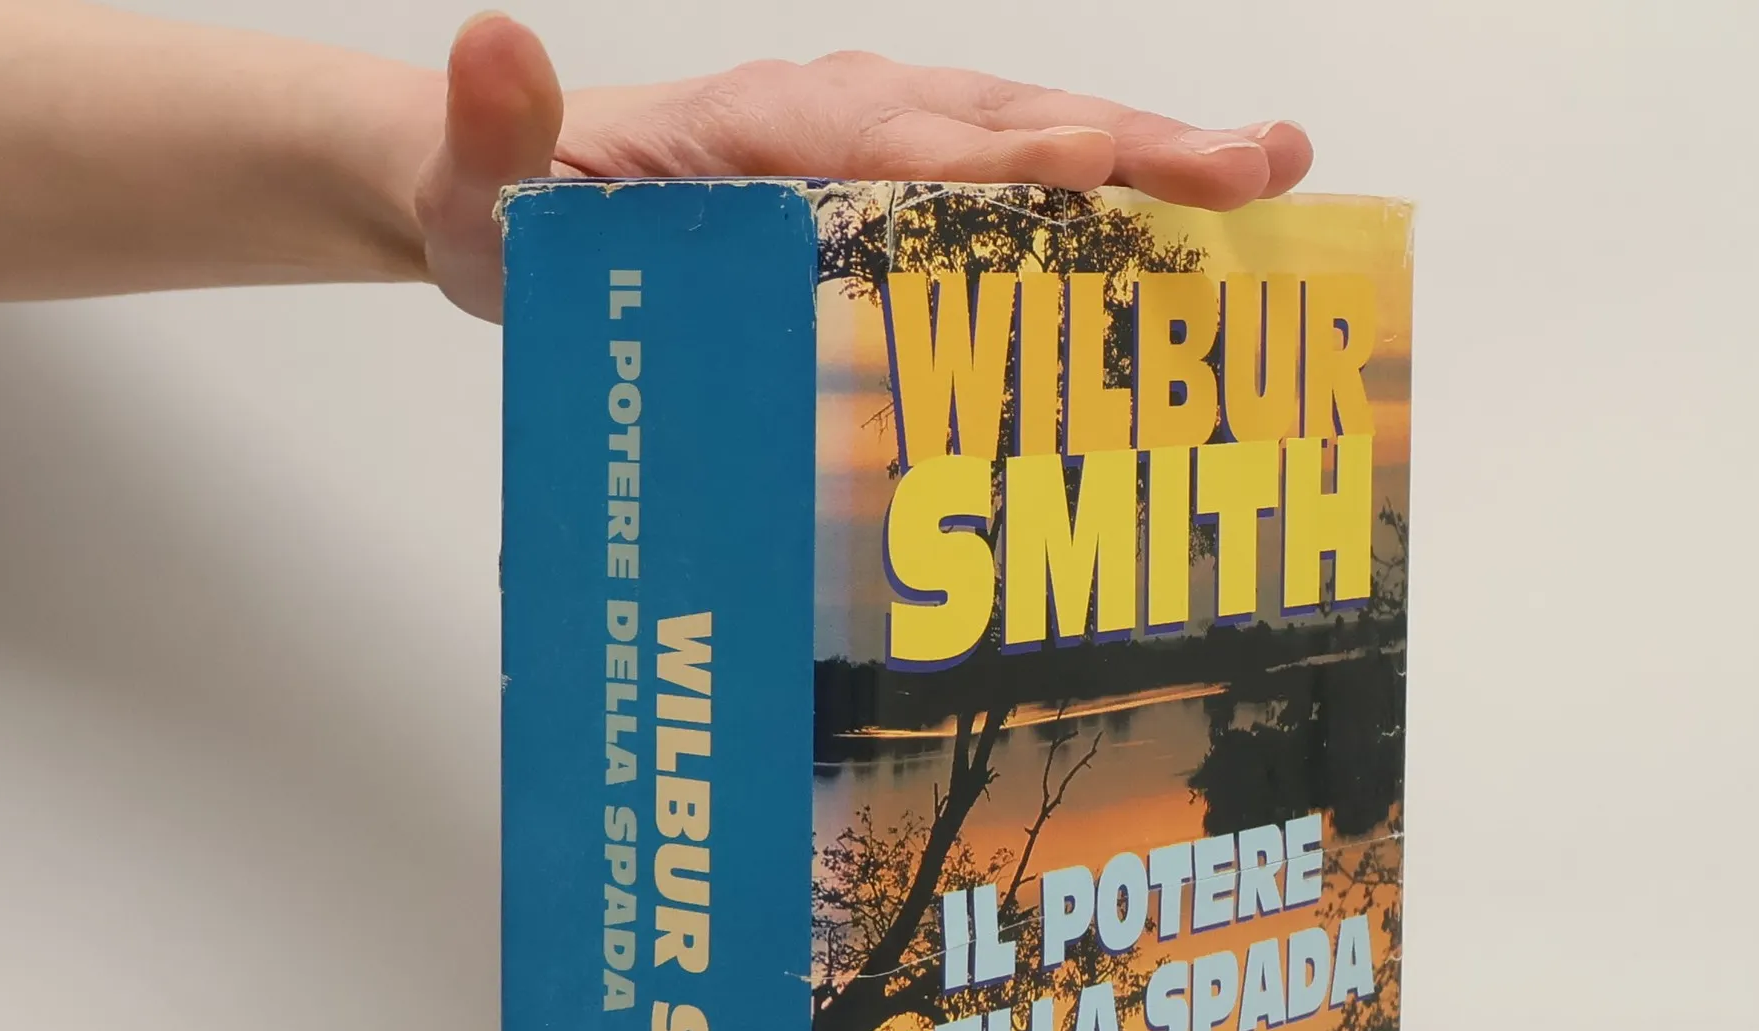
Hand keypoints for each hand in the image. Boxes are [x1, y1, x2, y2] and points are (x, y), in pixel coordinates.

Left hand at [414, 14, 1312, 321]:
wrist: (515, 201)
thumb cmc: (517, 218)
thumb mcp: (484, 198)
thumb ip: (495, 139)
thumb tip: (496, 47)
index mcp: (771, 130)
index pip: (908, 145)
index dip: (1007, 162)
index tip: (1099, 168)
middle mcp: (848, 122)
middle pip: (1009, 128)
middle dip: (1135, 150)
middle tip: (1262, 168)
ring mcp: (883, 155)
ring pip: (1034, 150)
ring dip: (1152, 169)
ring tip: (1274, 182)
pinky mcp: (896, 198)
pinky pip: (1014, 199)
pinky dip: (1102, 219)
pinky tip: (1182, 254)